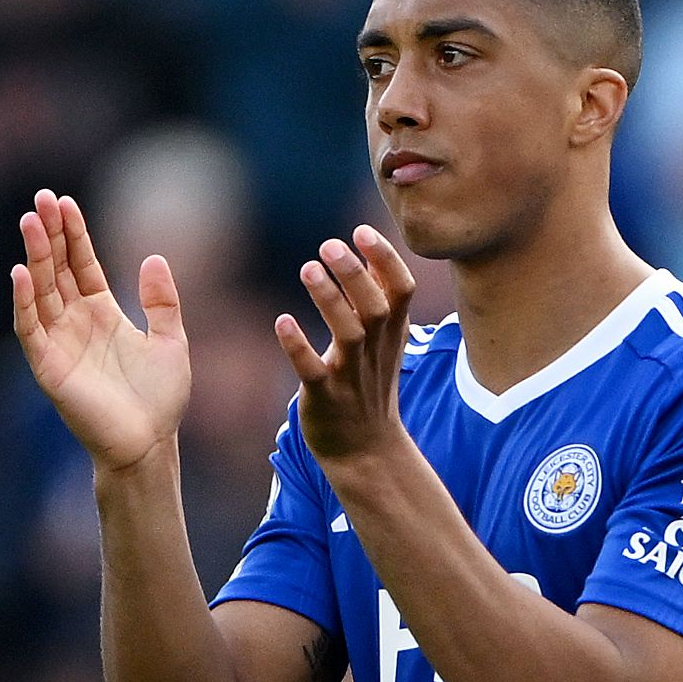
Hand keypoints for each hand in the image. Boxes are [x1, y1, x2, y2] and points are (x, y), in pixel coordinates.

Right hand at [11, 191, 194, 470]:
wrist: (150, 443)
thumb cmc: (160, 398)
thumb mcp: (172, 341)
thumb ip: (162, 302)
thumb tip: (154, 256)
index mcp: (102, 313)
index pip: (82, 264)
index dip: (74, 234)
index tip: (65, 202)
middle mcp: (75, 321)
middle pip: (57, 268)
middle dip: (49, 234)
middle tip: (42, 198)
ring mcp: (58, 340)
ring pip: (41, 290)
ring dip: (34, 257)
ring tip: (30, 222)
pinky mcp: (48, 364)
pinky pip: (30, 327)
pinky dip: (24, 301)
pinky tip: (21, 273)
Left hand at [279, 226, 420, 464]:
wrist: (365, 451)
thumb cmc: (368, 386)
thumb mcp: (382, 342)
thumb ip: (377, 297)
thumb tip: (371, 252)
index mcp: (390, 335)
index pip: (400, 291)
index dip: (386, 260)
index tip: (363, 230)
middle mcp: (374, 352)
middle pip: (375, 308)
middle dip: (355, 275)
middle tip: (330, 244)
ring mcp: (350, 375)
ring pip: (348, 334)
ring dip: (330, 300)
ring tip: (309, 267)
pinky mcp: (324, 397)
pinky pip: (312, 371)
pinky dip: (298, 347)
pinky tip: (282, 322)